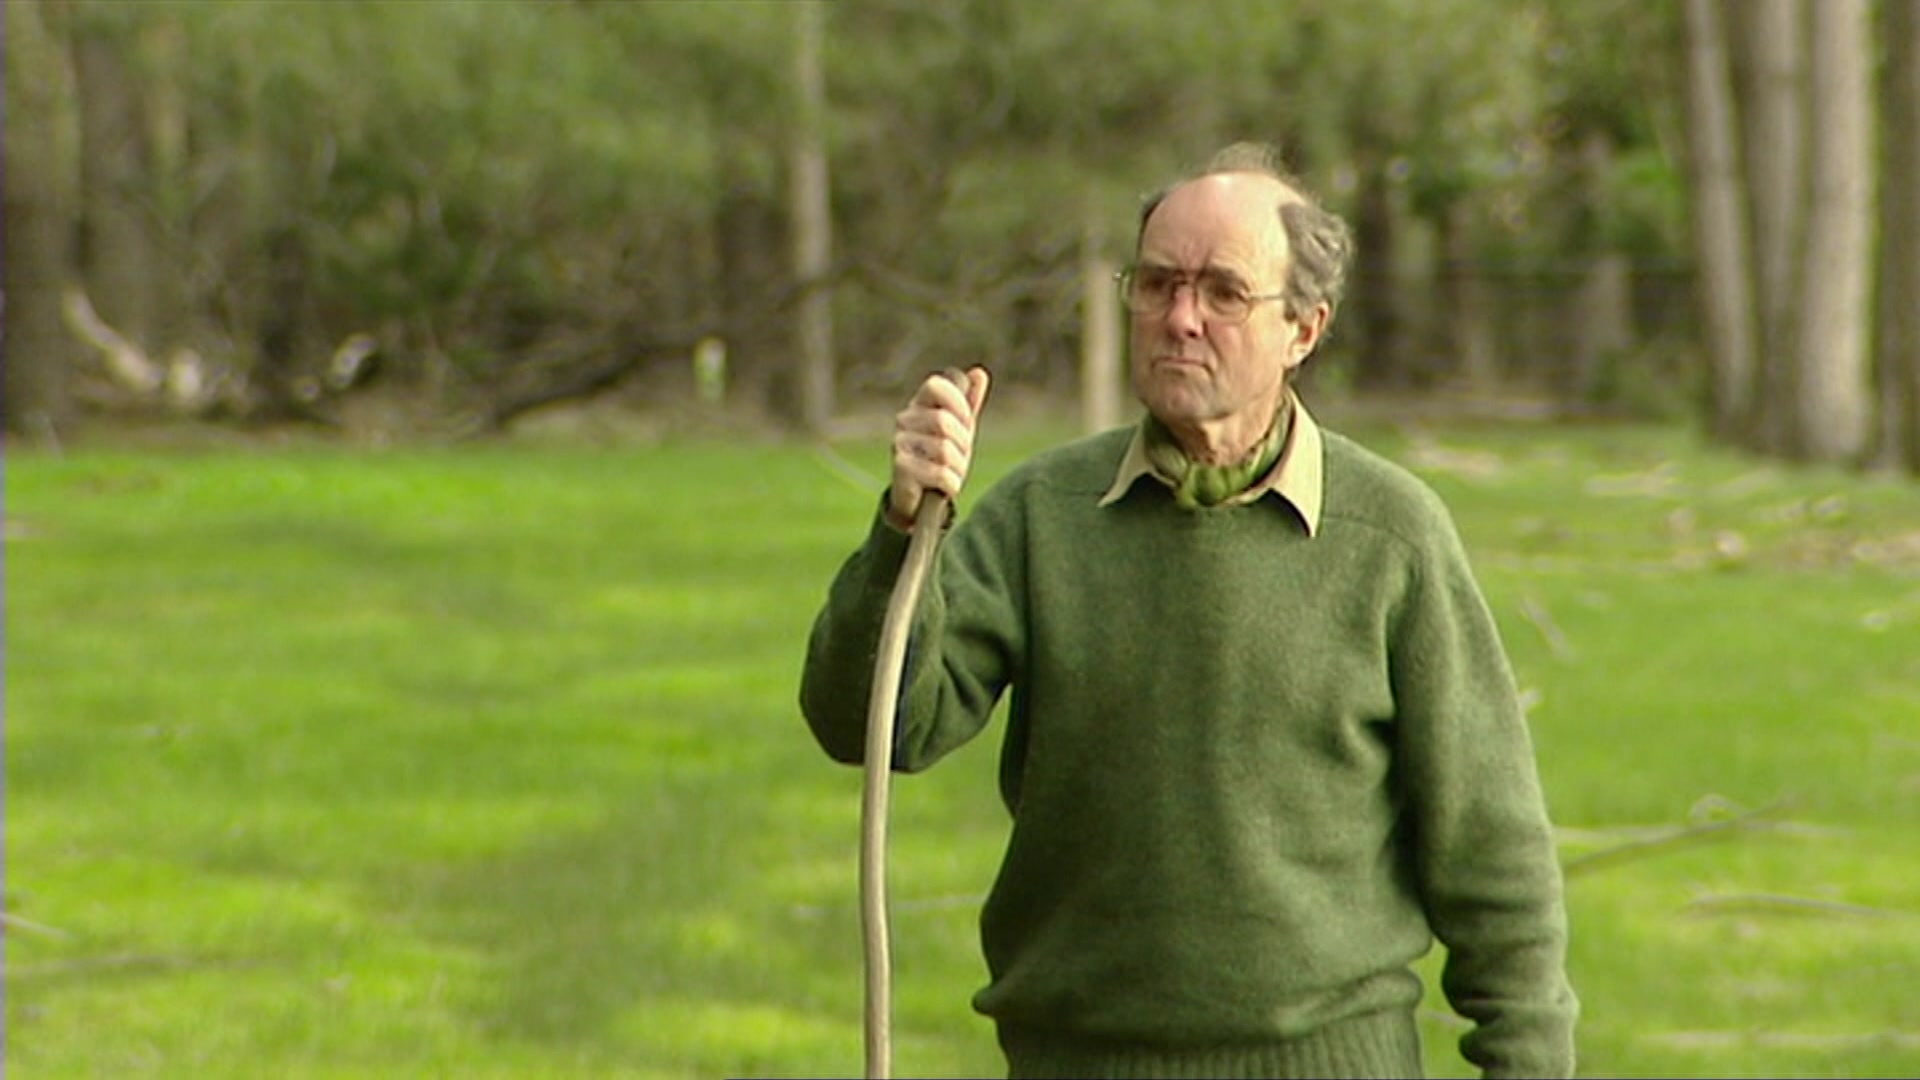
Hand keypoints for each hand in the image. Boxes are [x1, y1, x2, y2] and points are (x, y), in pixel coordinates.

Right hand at [887, 366, 990, 529]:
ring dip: (959, 468)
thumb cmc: (941, 458)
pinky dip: (951, 484)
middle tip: (959, 456)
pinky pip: (941, 474)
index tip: (966, 421)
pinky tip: (944, 486)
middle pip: (945, 421)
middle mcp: (904, 420)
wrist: (920, 498)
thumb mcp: (959, 429)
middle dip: (963, 444)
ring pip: (945, 450)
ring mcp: (899, 443)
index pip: (936, 384)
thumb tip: (979, 372)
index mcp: (919, 405)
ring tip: (951, 473)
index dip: (958, 402)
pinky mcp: (900, 467)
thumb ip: (969, 403)